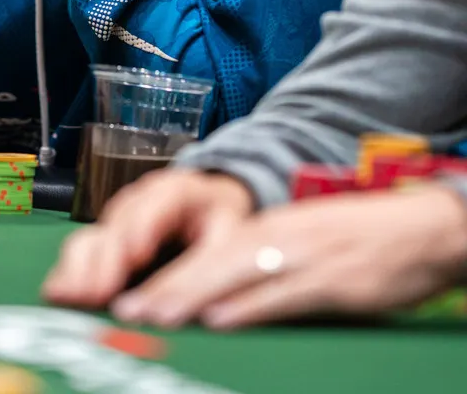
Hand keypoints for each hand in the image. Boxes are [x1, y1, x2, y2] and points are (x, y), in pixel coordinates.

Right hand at [41, 169, 253, 308]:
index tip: (136, 256)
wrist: (211, 202)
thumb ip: (203, 267)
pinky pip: (82, 252)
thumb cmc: (221, 219)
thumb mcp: (228, 237)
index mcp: (176, 189)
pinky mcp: (106, 240)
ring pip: (93, 236)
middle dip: (104, 259)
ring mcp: (117, 219)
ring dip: (79, 268)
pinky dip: (69, 272)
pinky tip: (57, 294)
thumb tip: (172, 307)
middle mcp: (138, 201)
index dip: (144, 228)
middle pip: (115, 224)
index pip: (158, 202)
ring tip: (69, 298)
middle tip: (94, 293)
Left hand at [104, 184, 466, 330]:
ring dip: (194, 294)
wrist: (418, 227)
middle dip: (168, 286)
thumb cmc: (356, 240)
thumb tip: (214, 302)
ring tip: (158, 314)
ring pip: (239, 275)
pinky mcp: (334, 281)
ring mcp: (305, 257)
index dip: (167, 274)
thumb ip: (261, 266)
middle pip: (212, 261)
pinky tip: (222, 319)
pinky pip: (284, 294)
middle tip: (127, 308)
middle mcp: (279, 237)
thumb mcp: (302, 244)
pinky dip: (250, 306)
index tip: (128, 295)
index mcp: (269, 228)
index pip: (207, 251)